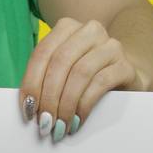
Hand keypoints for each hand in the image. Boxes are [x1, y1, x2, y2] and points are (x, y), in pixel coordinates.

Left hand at [18, 17, 145, 141]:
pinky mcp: (125, 65)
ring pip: (80, 72)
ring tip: (60, 125)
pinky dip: (84, 105)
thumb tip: (28, 106)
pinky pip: (100, 83)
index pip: (42, 53)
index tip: (27, 110)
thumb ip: (44, 79)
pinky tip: (78, 121)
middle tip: (44, 122)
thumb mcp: (62, 72)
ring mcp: (110, 46)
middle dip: (48, 96)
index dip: (31, 83)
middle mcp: (90, 31)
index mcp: (67, 27)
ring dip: (66, 104)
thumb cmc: (85, 77)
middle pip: (60, 62)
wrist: (124, 78)